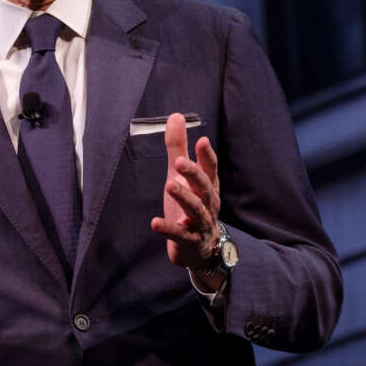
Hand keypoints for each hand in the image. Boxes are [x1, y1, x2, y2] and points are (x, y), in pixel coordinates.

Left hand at [150, 113, 222, 283]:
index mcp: (208, 186)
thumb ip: (179, 148)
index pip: (210, 169)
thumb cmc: (191, 206)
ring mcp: (199, 223)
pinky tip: (154, 222)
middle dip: (194, 174)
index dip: (207, 156)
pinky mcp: (188, 240)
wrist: (200, 249)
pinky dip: (168, 228)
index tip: (202, 141)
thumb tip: (176, 116)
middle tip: (179, 162)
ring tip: (170, 185)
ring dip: (184, 197)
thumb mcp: (182, 177)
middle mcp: (208, 203)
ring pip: (195, 209)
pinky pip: (179, 234)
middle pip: (204, 187)